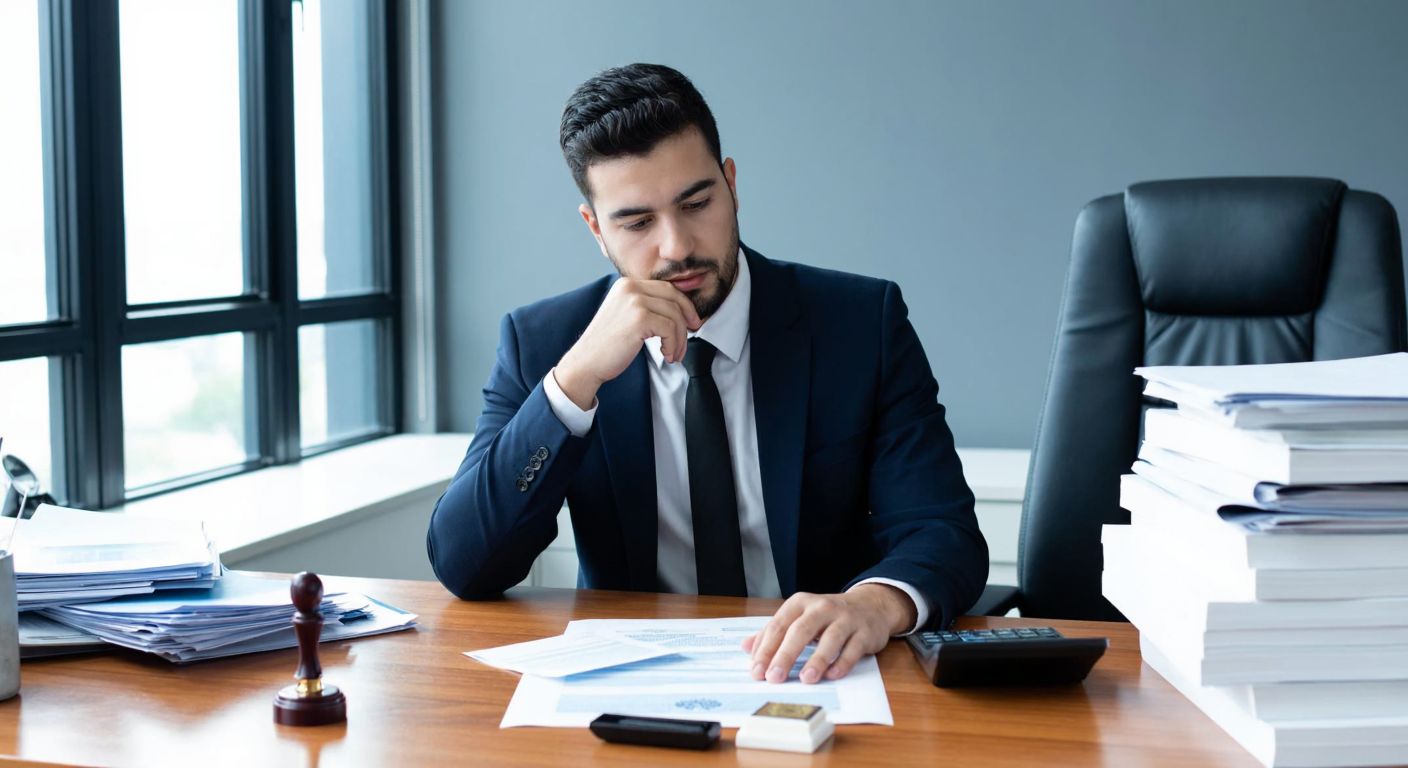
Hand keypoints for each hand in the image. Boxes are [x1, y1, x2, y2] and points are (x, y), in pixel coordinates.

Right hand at [555, 279, 701, 408]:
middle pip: (674, 297)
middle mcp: (631, 287)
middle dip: (687, 317)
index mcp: (627, 284)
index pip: (666, 288)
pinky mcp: (640, 318)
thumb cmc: (607, 345)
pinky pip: (670, 329)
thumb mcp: (627, 315)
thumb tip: (680, 311)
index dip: (683, 305)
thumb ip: (647, 307)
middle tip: (692, 334)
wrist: (586, 362)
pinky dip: (673, 345)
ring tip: (673, 353)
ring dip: (679, 338)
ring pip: (675, 315)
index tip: (691, 321)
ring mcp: (635, 301)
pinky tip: (666, 355)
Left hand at [742, 584, 916, 683]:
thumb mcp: (799, 618)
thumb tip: (745, 647)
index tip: (757, 671)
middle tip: (774, 677)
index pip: (778, 626)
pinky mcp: (864, 632)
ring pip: (830, 639)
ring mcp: (845, 619)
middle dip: (785, 655)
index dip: (765, 649)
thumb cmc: (827, 617)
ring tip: (806, 678)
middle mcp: (821, 608)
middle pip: (800, 631)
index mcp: (800, 603)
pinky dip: (842, 663)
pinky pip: (853, 648)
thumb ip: (774, 632)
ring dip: (817, 659)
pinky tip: (832, 675)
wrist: (869, 606)